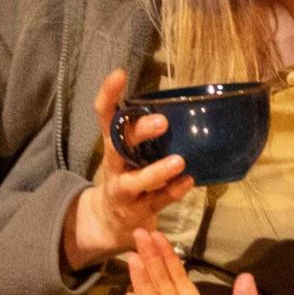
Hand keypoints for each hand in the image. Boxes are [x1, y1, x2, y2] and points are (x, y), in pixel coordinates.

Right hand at [64, 69, 192, 270]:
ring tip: (179, 161)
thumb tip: (184, 104)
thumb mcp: (131, 150)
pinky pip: (156, 202)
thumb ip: (146, 131)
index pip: (105, 115)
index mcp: (113, 144)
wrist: (108, 221)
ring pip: (135, 181)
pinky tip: (188, 183)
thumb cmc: (128, 174)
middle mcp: (115, 165)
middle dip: (138, 133)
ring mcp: (124, 190)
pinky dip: (172, 193)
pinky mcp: (137, 211)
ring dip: (156, 172)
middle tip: (162, 122)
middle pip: (118, 146)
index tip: (119, 74)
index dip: (108, 95)